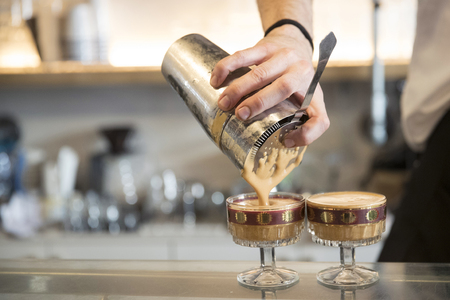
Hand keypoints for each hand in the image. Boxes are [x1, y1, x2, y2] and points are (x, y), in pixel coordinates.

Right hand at [210, 26, 329, 146]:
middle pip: (282, 88)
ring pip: (259, 73)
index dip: (306, 134)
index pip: (318, 117)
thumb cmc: (300, 80)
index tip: (285, 141)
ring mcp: (282, 55)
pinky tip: (216, 80)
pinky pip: (243, 55)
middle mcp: (301, 70)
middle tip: (239, 115)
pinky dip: (226, 68)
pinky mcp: (264, 46)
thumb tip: (288, 142)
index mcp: (313, 90)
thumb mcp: (313, 100)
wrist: (294, 43)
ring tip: (223, 103)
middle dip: (258, 103)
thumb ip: (312, 124)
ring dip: (238, 89)